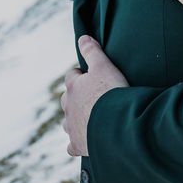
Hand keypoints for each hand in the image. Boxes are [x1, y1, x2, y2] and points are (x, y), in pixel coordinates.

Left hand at [61, 35, 127, 156]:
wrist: (115, 124)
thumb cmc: (110, 92)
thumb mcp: (104, 65)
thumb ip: (92, 51)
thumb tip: (83, 37)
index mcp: (73, 87)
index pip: (71, 77)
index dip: (80, 75)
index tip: (90, 75)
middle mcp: (68, 107)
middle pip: (66, 99)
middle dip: (75, 97)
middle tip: (92, 96)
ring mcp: (72, 127)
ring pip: (68, 121)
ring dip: (76, 118)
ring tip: (91, 118)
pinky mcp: (78, 145)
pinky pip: (72, 145)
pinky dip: (77, 143)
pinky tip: (85, 141)